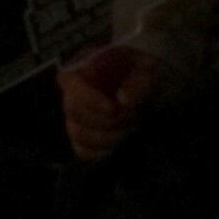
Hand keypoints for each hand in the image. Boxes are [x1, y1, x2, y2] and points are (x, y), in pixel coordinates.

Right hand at [61, 42, 159, 163]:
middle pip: (74, 111)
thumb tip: (123, 100)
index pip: (70, 83)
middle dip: (107, 119)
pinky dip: (104, 150)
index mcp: (82, 67)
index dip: (90, 99)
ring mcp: (75, 116)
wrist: (147, 85)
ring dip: (109, 135)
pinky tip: (122, 139)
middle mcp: (72, 92)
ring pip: (78, 134)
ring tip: (131, 127)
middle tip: (132, 116)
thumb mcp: (147, 68)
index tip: (115, 108)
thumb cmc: (143, 71)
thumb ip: (137, 82)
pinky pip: (83, 151)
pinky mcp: (83, 137)